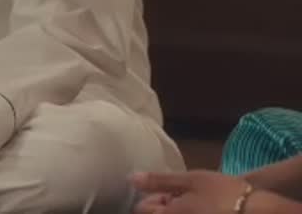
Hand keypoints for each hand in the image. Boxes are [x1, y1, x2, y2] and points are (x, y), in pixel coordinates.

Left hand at [132, 171, 252, 213]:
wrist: (258, 212)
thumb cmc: (223, 194)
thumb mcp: (190, 180)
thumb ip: (158, 181)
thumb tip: (130, 178)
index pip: (141, 209)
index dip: (149, 196)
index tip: (165, 190)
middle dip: (161, 205)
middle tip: (179, 195)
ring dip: (175, 209)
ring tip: (192, 202)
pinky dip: (187, 212)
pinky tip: (202, 208)